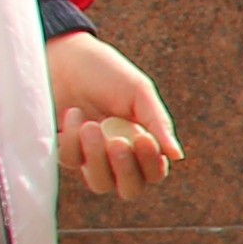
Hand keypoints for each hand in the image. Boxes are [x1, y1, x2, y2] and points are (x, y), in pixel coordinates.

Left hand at [45, 31, 183, 198]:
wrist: (64, 55)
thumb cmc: (106, 71)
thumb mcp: (138, 92)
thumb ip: (158, 123)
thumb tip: (178, 156)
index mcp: (143, 142)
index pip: (154, 172)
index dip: (151, 164)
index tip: (143, 138)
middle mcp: (118, 156)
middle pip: (129, 188)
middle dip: (125, 170)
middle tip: (117, 143)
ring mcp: (90, 156)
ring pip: (100, 182)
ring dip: (96, 158)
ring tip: (90, 125)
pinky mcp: (64, 150)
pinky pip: (71, 161)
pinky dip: (72, 139)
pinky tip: (73, 113)